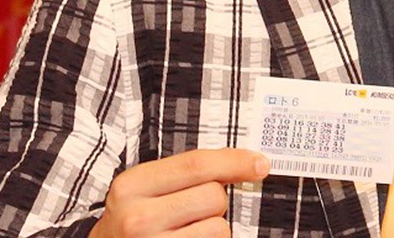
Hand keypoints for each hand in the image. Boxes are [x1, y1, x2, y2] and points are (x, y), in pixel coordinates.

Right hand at [89, 148, 269, 237]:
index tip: (260, 164)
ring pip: (219, 228)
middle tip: (192, 210)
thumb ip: (184, 173)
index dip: (236, 161)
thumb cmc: (133, 219)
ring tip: (186, 231)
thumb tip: (247, 164)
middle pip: (214, 196)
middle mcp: (138, 218)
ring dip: (213, 228)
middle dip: (215, 201)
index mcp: (132, 185)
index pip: (197, 165)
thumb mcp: (145, 188)